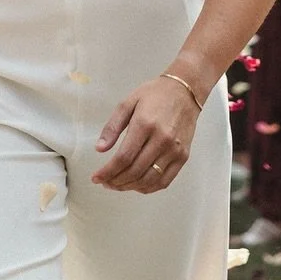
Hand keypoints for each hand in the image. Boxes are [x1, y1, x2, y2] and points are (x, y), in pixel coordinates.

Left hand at [93, 74, 201, 192]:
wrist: (184, 92)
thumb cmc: (154, 95)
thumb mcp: (127, 103)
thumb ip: (112, 126)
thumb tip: (99, 149)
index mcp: (145, 124)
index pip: (123, 157)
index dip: (108, 171)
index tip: (96, 177)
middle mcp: (161, 140)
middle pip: (135, 171)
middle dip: (116, 181)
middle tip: (104, 182)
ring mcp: (174, 150)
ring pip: (149, 180)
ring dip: (130, 187)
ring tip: (116, 185)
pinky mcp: (183, 157)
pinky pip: (164, 181)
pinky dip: (148, 188)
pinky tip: (136, 185)